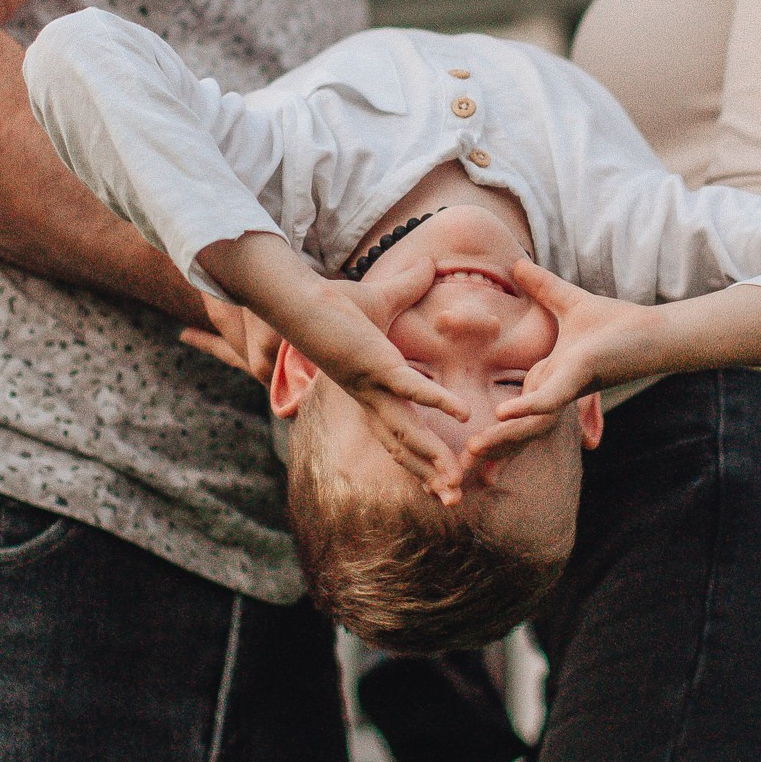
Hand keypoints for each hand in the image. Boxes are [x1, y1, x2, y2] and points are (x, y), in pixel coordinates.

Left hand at [198, 232, 471, 501]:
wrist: (299, 298)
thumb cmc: (332, 303)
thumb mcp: (382, 299)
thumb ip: (408, 286)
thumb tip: (429, 260)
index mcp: (374, 391)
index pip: (400, 433)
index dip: (421, 458)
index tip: (443, 480)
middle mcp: (373, 397)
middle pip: (404, 445)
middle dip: (429, 474)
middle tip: (454, 501)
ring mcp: (373, 384)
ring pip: (408, 430)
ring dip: (433, 456)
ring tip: (456, 480)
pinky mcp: (374, 365)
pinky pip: (410, 388)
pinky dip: (436, 400)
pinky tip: (461, 412)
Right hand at [463, 257, 656, 462]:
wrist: (652, 328)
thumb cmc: (617, 323)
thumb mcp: (568, 302)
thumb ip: (542, 286)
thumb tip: (518, 262)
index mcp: (549, 379)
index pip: (516, 411)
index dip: (495, 431)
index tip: (470, 449)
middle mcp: (556, 391)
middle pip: (518, 427)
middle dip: (493, 447)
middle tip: (464, 465)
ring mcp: (567, 388)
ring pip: (529, 422)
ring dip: (501, 437)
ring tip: (474, 449)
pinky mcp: (579, 379)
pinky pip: (548, 401)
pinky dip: (526, 408)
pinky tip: (501, 415)